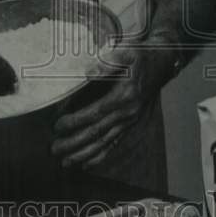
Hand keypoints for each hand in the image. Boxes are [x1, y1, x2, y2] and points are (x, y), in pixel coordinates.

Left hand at [51, 43, 172, 169]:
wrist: (161, 63)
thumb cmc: (140, 57)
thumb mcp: (126, 52)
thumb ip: (107, 63)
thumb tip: (88, 73)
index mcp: (124, 96)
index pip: (95, 113)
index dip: (75, 121)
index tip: (57, 126)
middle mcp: (127, 112)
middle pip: (97, 133)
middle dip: (74, 144)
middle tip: (54, 149)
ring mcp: (129, 120)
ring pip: (104, 142)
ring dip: (84, 154)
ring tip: (66, 162)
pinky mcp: (130, 123)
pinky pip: (114, 143)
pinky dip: (100, 156)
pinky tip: (86, 163)